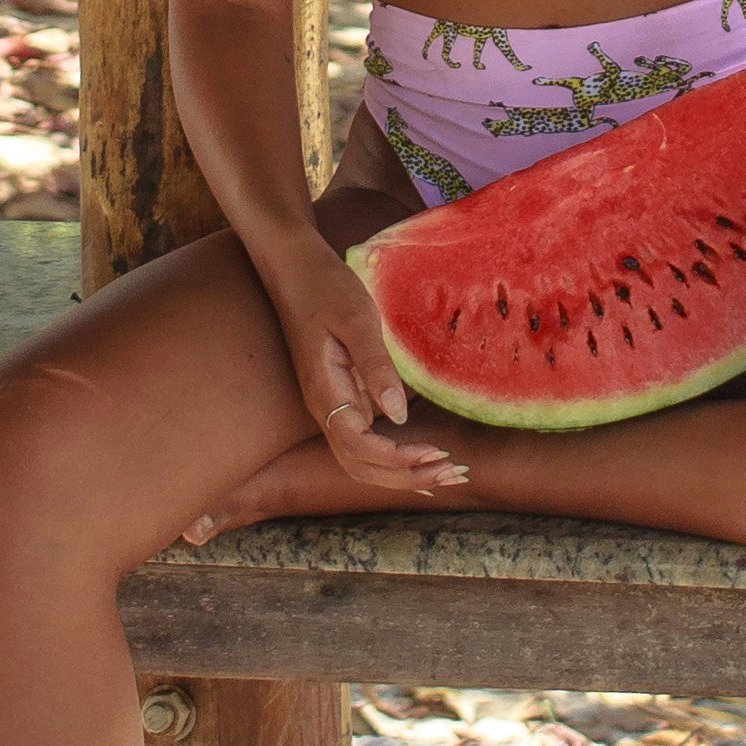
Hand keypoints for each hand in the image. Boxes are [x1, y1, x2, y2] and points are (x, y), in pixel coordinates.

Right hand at [266, 246, 470, 500]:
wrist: (293, 267)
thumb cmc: (326, 288)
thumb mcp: (356, 320)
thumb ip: (375, 367)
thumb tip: (399, 417)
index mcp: (324, 392)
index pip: (359, 447)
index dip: (397, 459)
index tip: (435, 454)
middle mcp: (323, 407)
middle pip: (360, 466)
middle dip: (404, 478)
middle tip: (452, 476)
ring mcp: (330, 404)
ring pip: (360, 458)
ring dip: (399, 472)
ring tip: (443, 473)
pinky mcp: (339, 395)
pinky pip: (363, 440)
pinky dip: (392, 456)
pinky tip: (419, 458)